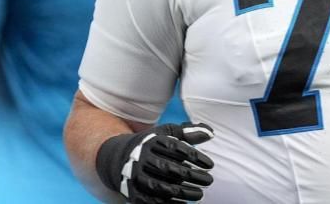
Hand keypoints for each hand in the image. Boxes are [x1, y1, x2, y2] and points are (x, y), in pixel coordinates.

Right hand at [96, 122, 214, 202]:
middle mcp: (143, 159)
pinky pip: (153, 201)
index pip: (177, 149)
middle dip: (193, 176)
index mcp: (152, 142)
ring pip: (162, 187)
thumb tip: (210, 133)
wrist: (119, 159)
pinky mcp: (134, 192)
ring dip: (184, 193)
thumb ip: (188, 133)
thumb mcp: (166, 133)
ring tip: (200, 194)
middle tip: (209, 181)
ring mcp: (137, 177)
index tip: (210, 165)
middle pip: (171, 169)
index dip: (196, 157)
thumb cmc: (150, 145)